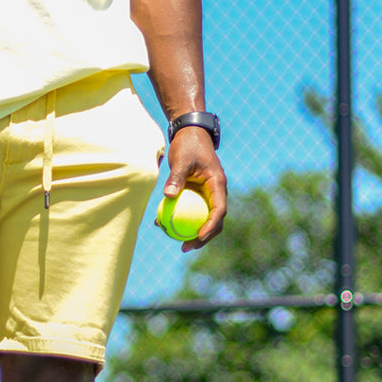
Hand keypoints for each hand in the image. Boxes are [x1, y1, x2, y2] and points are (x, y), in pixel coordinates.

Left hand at [163, 127, 226, 251]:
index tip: (199, 237)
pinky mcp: (198, 193)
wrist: (190, 134)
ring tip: (177, 243)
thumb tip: (168, 196)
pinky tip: (163, 224)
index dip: (211, 226)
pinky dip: (180, 218)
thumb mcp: (181, 160)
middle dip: (203, 237)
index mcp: (217, 185)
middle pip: (214, 220)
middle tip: (186, 247)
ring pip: (203, 218)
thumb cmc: (187, 145)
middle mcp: (216, 192)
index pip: (219, 210)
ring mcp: (208, 194)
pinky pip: (191, 210)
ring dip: (192, 232)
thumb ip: (176, 178)